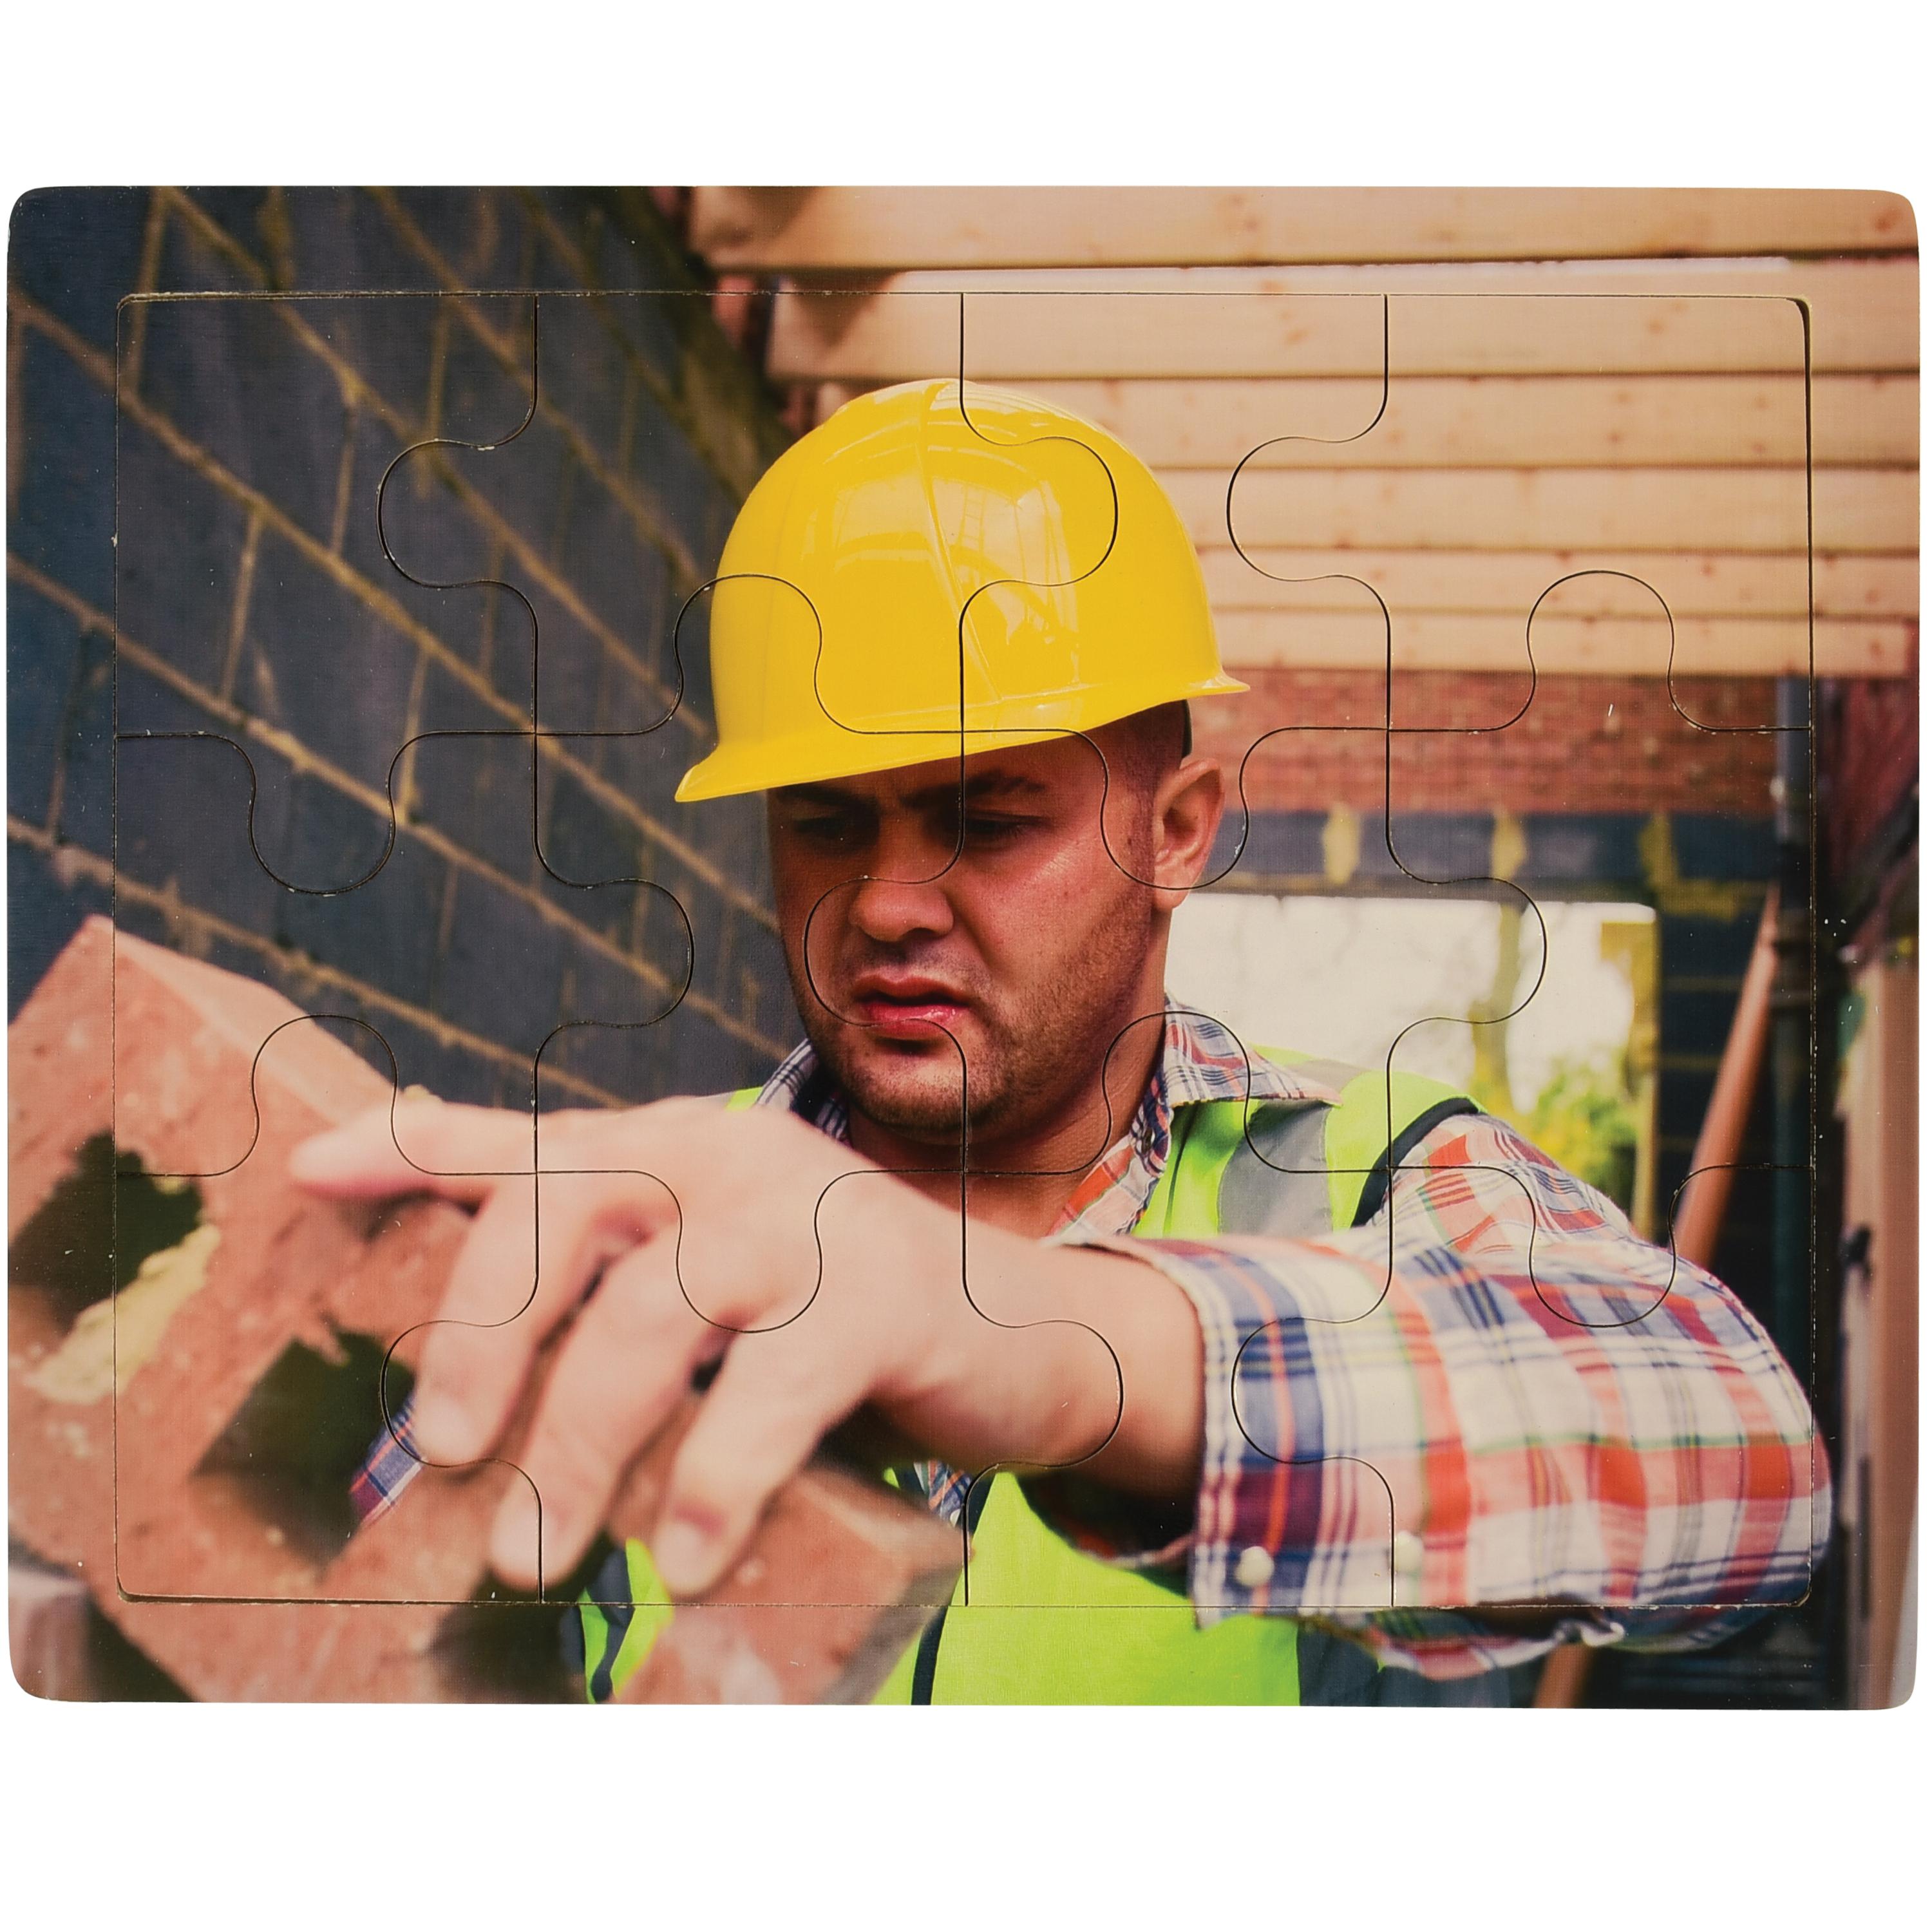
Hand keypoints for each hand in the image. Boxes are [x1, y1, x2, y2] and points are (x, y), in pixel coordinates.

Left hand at [290, 1096, 1202, 1594]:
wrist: (1016, 1330)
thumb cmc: (832, 1308)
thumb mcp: (710, 1266)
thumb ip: (604, 1259)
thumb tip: (454, 1236)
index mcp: (676, 1149)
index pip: (530, 1140)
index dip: (414, 1148)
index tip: (306, 1173)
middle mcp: (731, 1159)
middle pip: (566, 1218)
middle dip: (482, 1338)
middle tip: (442, 1451)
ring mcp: (808, 1221)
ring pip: (651, 1316)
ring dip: (578, 1445)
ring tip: (538, 1556)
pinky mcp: (883, 1297)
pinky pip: (770, 1394)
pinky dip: (713, 1483)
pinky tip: (686, 1563)